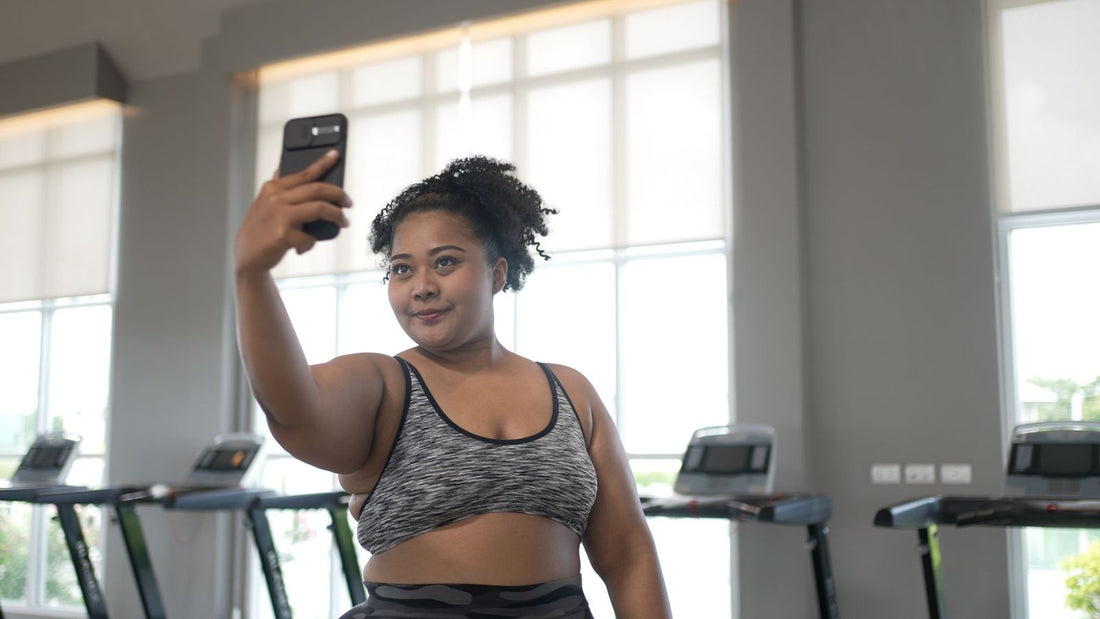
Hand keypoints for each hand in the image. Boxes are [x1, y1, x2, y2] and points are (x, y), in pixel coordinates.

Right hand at [234, 150, 352, 274]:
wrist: (247, 257)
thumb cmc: (259, 230)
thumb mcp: (264, 203)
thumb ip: (276, 187)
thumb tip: (283, 166)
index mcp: (273, 188)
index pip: (304, 173)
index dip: (322, 163)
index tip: (335, 155)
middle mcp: (276, 198)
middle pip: (317, 189)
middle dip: (338, 194)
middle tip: (348, 202)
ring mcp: (280, 216)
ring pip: (320, 208)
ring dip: (337, 216)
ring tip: (343, 222)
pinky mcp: (284, 234)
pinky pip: (310, 237)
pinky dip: (311, 242)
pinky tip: (303, 246)